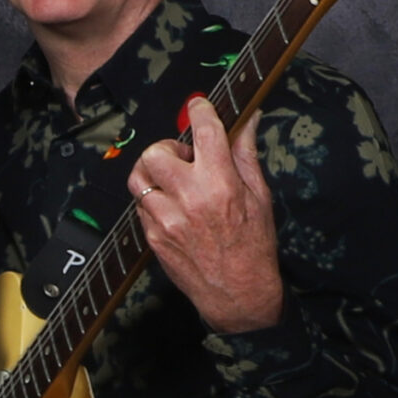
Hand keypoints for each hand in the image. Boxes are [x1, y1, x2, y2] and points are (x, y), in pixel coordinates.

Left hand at [132, 97, 283, 333]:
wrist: (237, 292)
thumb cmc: (253, 244)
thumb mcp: (259, 196)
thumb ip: (246, 155)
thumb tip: (249, 119)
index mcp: (221, 184)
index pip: (205, 132)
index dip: (199, 111)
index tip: (198, 105)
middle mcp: (189, 199)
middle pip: (155, 152)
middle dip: (167, 148)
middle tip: (183, 157)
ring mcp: (165, 219)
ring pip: (138, 178)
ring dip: (153, 172)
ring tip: (173, 179)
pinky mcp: (152, 236)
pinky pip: (140, 205)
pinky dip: (153, 198)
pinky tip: (172, 206)